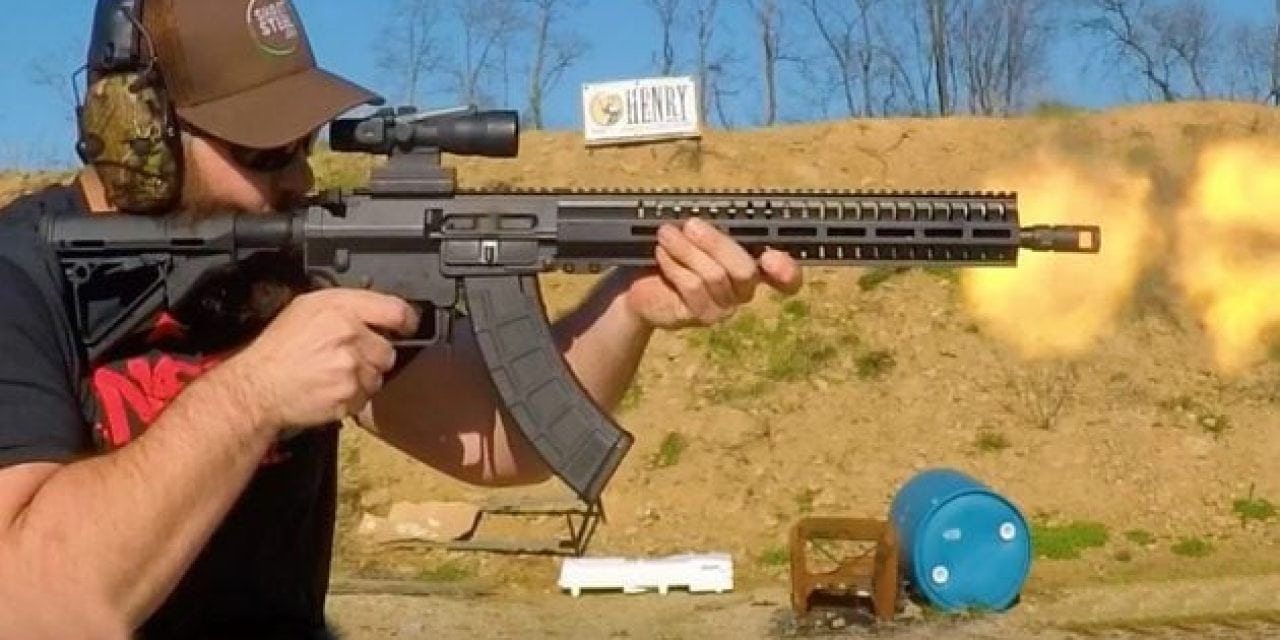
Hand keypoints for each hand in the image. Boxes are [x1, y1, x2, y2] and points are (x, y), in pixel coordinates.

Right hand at [219, 289, 418, 429]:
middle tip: (348, 358)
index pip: (395, 310)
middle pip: (388, 349)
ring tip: (333, 375)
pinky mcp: (348, 395)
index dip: (406, 321)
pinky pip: (366, 398)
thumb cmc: (278, 349)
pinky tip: (330, 389)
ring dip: (363, 378)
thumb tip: (376, 312)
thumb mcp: (306, 309)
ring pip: (378, 376)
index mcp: (340, 308)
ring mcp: (350, 367)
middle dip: (373, 356)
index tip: (406, 326)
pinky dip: (352, 397)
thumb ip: (346, 307)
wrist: (257, 387)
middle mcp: (348, 334)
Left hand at [622, 217, 801, 329]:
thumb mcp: (695, 235)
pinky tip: (661, 254)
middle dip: (717, 244)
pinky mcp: (702, 316)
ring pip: (714, 277)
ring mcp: (725, 306)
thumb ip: (710, 227)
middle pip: (746, 271)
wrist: (641, 282)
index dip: (787, 270)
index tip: (771, 257)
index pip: (787, 276)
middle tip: (691, 225)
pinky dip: (674, 266)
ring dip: (686, 250)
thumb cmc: (674, 252)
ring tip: (665, 234)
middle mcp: (744, 289)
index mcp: (753, 263)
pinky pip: (692, 288)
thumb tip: (708, 216)